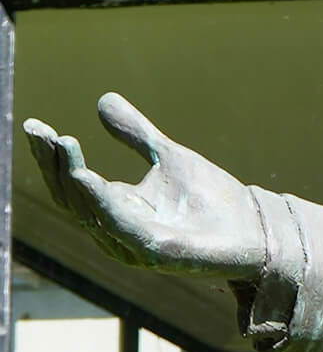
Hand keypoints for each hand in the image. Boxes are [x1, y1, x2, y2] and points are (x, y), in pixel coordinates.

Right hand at [23, 93, 266, 278]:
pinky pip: (119, 226)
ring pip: (89, 212)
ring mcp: (134, 244)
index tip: (36, 126)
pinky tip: (86, 176)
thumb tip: (102, 99)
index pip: (70, 182)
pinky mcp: (156, 252)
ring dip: (72, 179)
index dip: (52, 156)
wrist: (257, 228)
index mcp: (116, 207)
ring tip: (62, 145)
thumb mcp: (168, 155)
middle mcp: (117, 229)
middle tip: (42, 133)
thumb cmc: (213, 199)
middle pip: (71, 198)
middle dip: (53, 165)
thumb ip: (135, 133)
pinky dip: (100, 202)